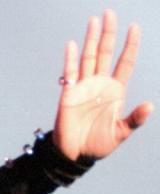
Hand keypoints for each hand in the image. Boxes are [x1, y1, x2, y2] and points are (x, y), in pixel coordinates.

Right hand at [53, 9, 152, 160]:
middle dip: (109, 34)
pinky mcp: (68, 94)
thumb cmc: (98, 145)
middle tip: (110, 13)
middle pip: (105, 53)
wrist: (75, 155)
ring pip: (88, 58)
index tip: (135, 28)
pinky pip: (70, 72)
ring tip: (94, 20)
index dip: (130, 46)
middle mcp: (99, 85)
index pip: (124, 63)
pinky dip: (71, 58)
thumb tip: (150, 106)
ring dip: (91, 39)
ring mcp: (83, 87)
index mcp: (115, 91)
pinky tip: (73, 44)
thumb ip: (135, 119)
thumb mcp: (121, 133)